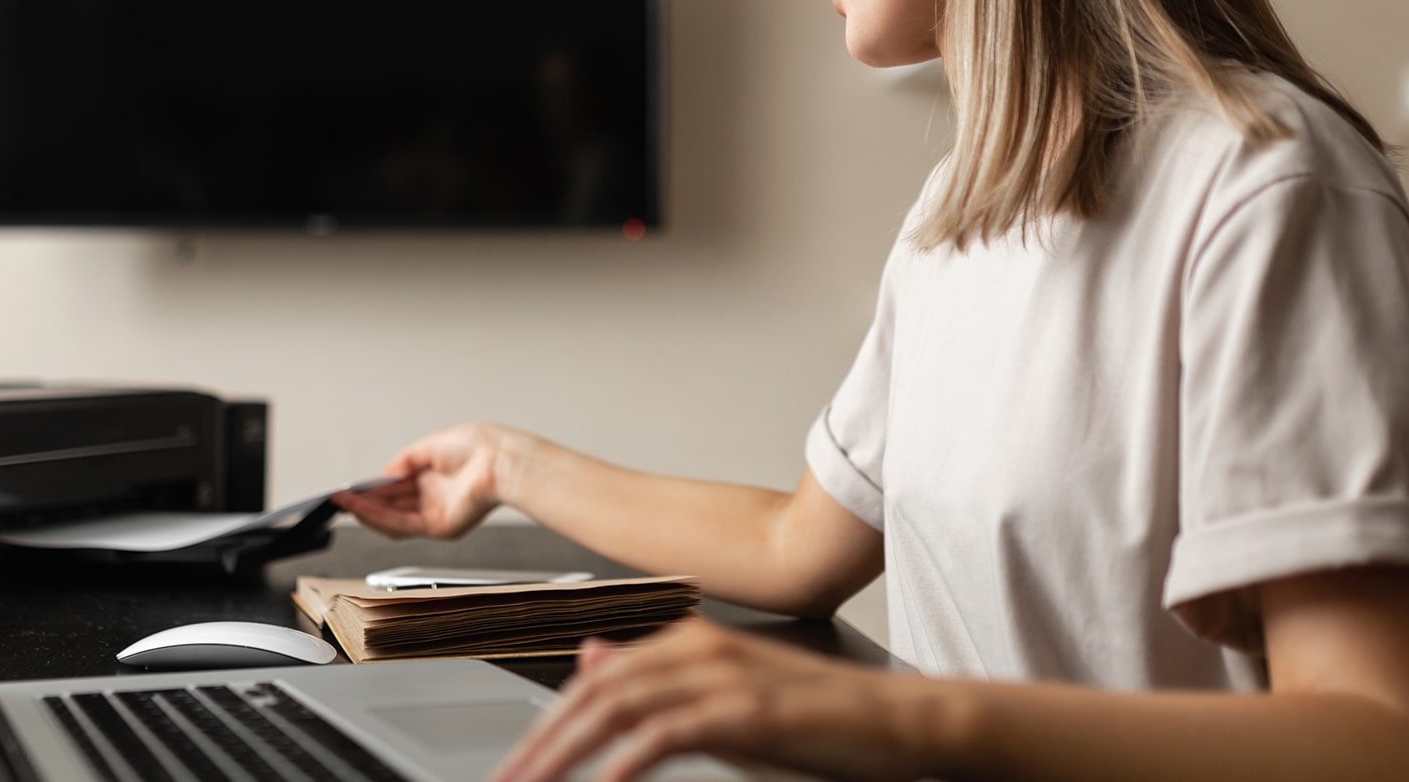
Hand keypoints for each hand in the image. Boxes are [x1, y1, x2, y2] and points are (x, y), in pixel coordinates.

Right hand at [331, 422, 530, 539]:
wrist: (500, 460)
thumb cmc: (479, 446)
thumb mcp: (431, 446)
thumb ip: (405, 461)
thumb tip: (385, 472)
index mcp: (437, 477)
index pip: (399, 488)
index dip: (375, 489)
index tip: (354, 487)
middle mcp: (436, 497)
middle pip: (393, 505)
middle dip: (365, 502)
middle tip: (342, 499)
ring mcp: (437, 514)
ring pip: (393, 519)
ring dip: (366, 512)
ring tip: (344, 504)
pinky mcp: (440, 527)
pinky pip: (402, 525)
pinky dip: (379, 517)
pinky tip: (361, 509)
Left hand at [493, 619, 951, 781]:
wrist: (901, 721)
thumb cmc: (819, 720)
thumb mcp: (724, 699)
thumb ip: (656, 683)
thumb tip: (592, 662)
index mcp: (689, 641)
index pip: (596, 678)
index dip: (549, 722)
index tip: (518, 763)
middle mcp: (698, 646)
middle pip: (595, 689)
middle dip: (542, 739)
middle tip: (507, 780)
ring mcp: (722, 675)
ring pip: (617, 705)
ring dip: (565, 751)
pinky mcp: (747, 710)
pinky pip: (667, 734)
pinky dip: (624, 760)